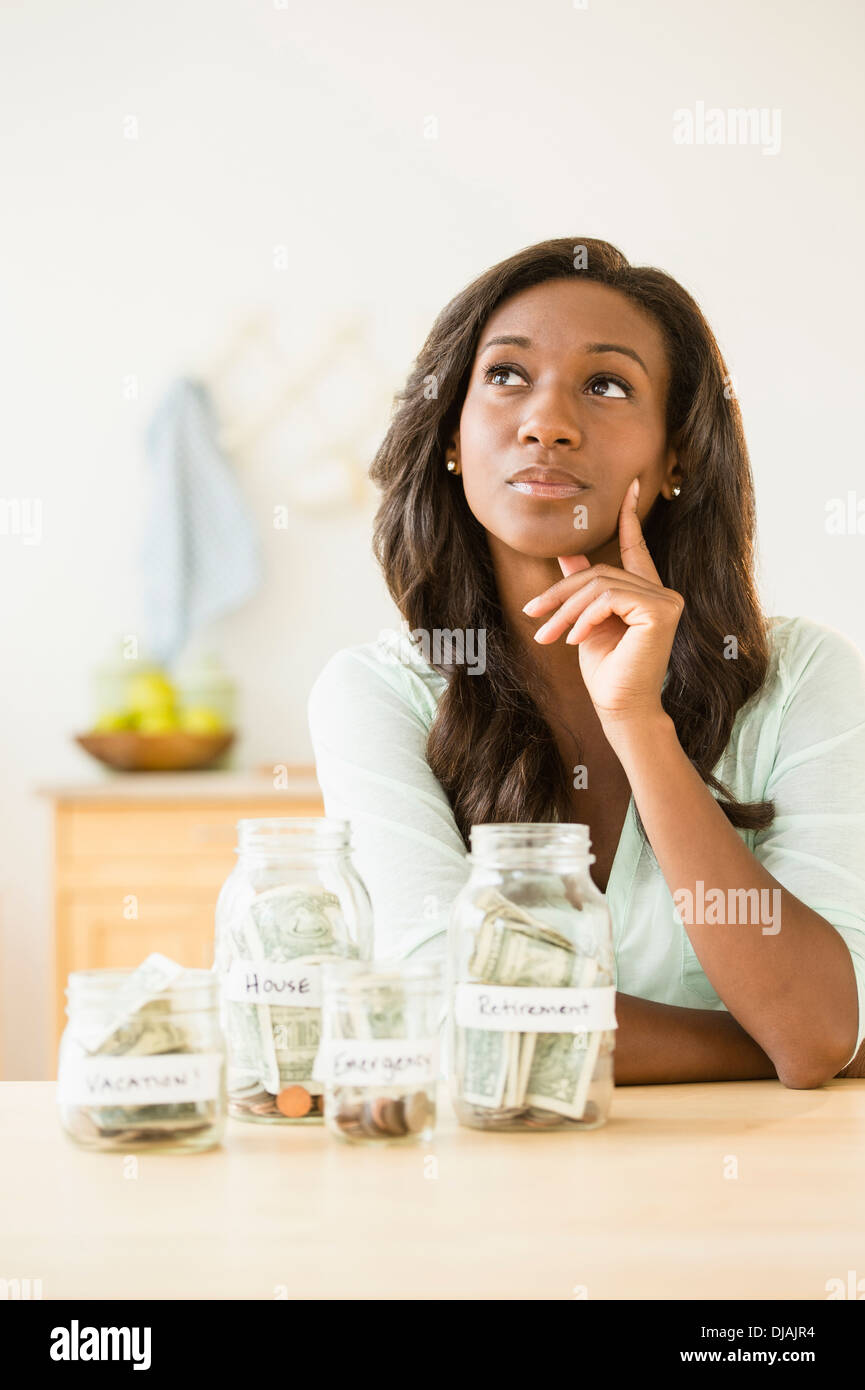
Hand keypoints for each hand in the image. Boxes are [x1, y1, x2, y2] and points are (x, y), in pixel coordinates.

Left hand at [522, 478, 683, 731]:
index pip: (636, 547)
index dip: (629, 517)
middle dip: (560, 593)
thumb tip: (566, 555)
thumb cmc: (606, 671)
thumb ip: (581, 588)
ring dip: (566, 610)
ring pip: (600, 586)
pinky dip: (584, 617)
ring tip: (547, 635)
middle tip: (533, 616)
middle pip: (600, 573)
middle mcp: (662, 592)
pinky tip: (574, 639)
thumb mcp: (585, 623)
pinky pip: (608, 598)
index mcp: (647, 593)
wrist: (620, 708)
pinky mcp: (661, 611)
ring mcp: (666, 600)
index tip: (628, 486)